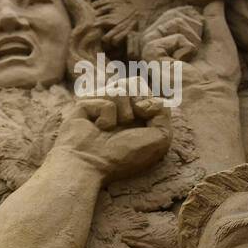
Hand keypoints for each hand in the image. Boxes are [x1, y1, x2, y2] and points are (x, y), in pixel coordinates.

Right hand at [55, 96, 171, 182]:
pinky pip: (106, 100)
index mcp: (135, 114)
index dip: (149, 101)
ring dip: (122, 113)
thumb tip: (145, 98)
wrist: (92, 165)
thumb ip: (163, 112)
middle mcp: (117, 107)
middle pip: (135, 83)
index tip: (144, 118)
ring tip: (110, 130)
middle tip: (126, 123)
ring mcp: (99, 104)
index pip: (147, 89)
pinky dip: (106, 117)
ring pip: (121, 88)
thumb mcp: (160, 138)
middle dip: (137, 102)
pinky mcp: (84, 104)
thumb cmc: (124, 156)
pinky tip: (96, 128)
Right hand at [140, 1, 240, 89]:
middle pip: (176, 12)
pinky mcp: (149, 56)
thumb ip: (215, 18)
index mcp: (173, 39)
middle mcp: (160, 43)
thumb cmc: (217, 74)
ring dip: (191, 36)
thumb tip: (215, 0)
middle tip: (199, 49)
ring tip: (192, 55)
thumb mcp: (221, 39)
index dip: (198, 20)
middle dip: (196, 26)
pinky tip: (182, 62)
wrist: (212, 93)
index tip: (203, 42)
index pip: (180, 12)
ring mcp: (152, 49)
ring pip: (173, 20)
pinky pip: (169, 35)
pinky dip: (183, 46)